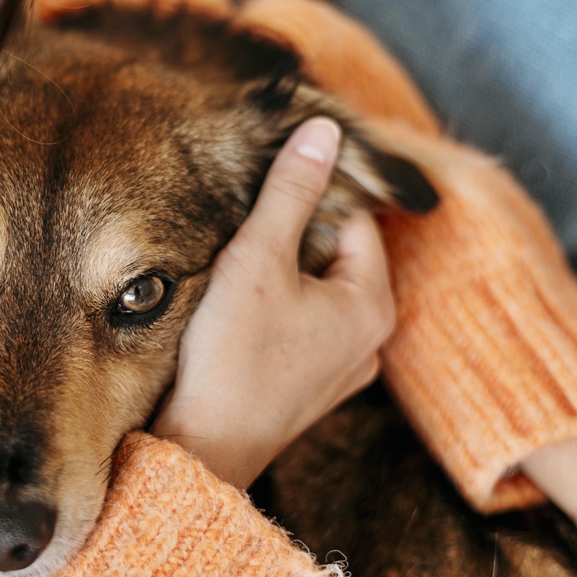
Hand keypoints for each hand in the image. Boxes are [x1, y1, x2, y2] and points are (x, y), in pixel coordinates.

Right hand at [151, 117, 395, 488]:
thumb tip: (323, 129)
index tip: (266, 193)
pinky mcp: (312, 389)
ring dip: (284, 274)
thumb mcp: (257, 259)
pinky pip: (304, 327)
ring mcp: (344, 369)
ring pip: (318, 292)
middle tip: (244, 234)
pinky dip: (278, 311)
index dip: (311, 198)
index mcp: (372, 304)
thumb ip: (291, 190)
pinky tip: (238, 315)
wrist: (203, 447)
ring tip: (237, 273)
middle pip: (338, 256)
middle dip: (294, 237)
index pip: (354, 220)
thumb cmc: (230, 357)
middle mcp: (371, 340)